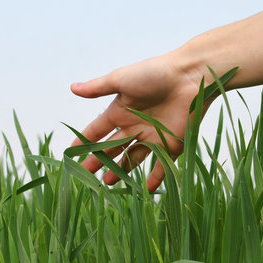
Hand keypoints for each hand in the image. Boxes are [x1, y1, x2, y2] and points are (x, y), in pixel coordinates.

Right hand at [70, 52, 202, 191]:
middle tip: (85, 175)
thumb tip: (72, 88)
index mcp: (121, 111)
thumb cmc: (155, 72)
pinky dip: (154, 178)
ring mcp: (152, 137)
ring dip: (121, 171)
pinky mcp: (171, 145)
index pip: (97, 130)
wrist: (191, 76)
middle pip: (112, 147)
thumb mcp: (122, 79)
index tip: (71, 156)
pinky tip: (144, 190)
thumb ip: (98, 87)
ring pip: (132, 158)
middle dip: (98, 161)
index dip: (84, 142)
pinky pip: (161, 166)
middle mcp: (134, 126)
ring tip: (107, 183)